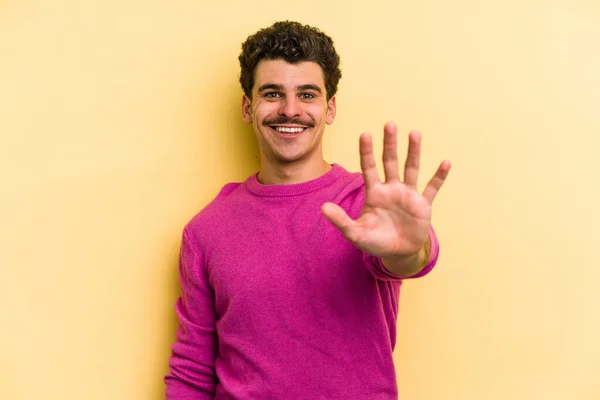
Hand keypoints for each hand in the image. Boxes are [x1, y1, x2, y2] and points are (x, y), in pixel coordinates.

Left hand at [322, 122, 450, 259]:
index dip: (366, 152)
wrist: (397, 253)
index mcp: (374, 193)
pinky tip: (446, 163)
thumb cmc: (374, 241)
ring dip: (413, 152)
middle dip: (389, 144)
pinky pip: (432, 188)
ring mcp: (408, 195)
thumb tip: (323, 208)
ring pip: (411, 169)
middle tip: (389, 124)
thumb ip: (340, 220)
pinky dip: (439, 177)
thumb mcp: (355, 233)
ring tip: (415, 134)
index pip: (369, 168)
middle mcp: (391, 189)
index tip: (365, 134)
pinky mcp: (423, 205)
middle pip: (390, 162)